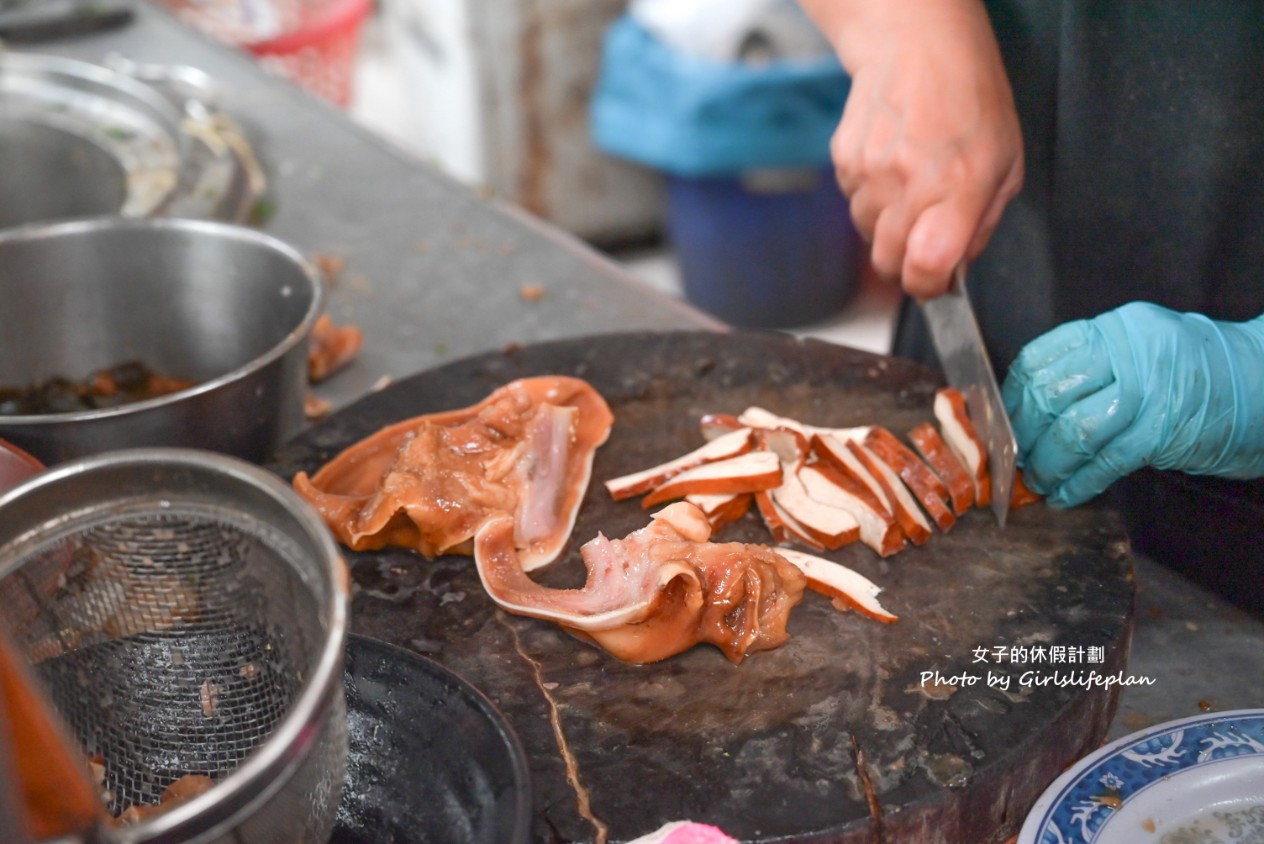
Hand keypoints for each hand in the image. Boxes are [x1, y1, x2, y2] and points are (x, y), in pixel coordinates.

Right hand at [800, 0, 1023, 298]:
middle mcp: (909, 184)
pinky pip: (853, 204)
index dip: (929, 286)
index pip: (925, 267)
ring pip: (868, 235)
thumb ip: (981, 226)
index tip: (937, 282)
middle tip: (925, 240)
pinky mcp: (843, 162)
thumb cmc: (969, 100)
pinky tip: (892, 165)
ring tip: (911, 186)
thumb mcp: (1005, 166)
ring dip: (887, 227)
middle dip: (906, 262)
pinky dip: (871, 197)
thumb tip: (955, 270)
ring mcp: (869, 173)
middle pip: (888, 262)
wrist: (917, 46)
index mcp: (958, 188)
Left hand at [1001, 303, 1263, 506]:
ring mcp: (1148, 392)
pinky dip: (1078, 483)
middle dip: (1024, 435)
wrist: (1263, 384)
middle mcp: (1128, 354)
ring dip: (1047, 464)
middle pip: (1050, 396)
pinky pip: (1105, 463)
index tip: (1003, 420)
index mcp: (1115, 329)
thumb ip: (1090, 368)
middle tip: (1014, 458)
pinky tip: (1065, 495)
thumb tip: (1030, 406)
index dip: (1013, 395)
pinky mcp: (1162, 432)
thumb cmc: (1194, 372)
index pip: (1040, 357)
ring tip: (1037, 481)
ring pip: (1073, 432)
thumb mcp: (1139, 349)